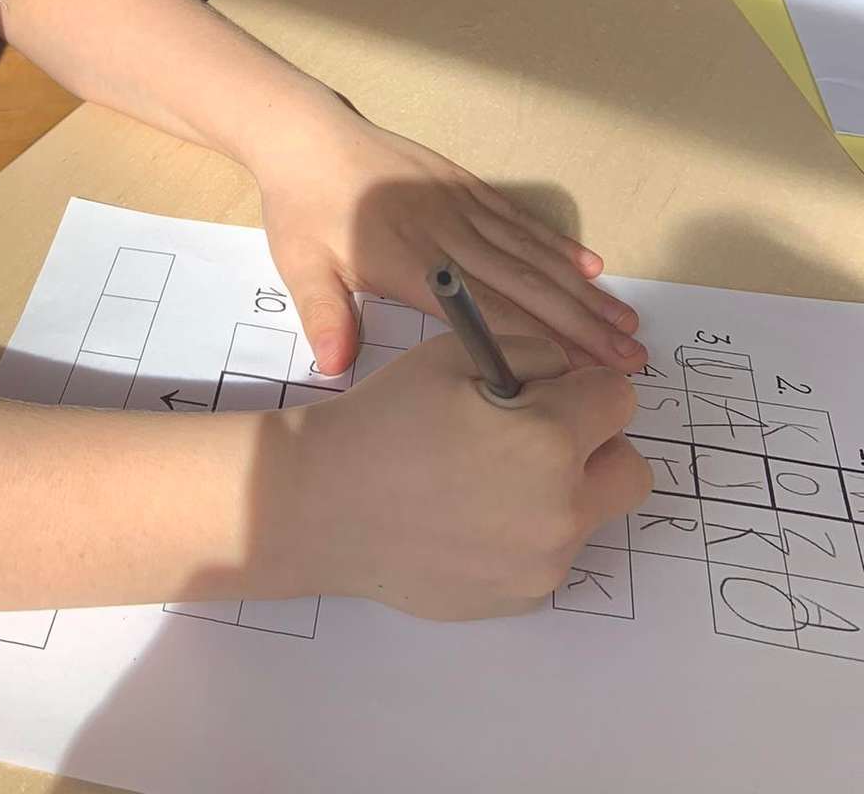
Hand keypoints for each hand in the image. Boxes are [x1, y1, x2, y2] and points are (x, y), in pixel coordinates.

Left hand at [254, 102, 647, 376]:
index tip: (584, 376)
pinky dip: (557, 244)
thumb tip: (335, 368)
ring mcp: (460, 205)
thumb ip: (324, 314)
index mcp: (410, 263)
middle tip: (632, 359)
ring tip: (627, 322)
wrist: (306, 134)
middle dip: (583, 326)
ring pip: (532, 255)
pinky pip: (518, 220)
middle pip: (527, 286)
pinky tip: (591, 266)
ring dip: (582, 291)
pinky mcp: (463, 185)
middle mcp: (447, 234)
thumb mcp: (298, 263)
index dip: (540, 345)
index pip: (489, 313)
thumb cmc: (301, 207)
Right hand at [287, 333, 649, 618]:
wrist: (324, 504)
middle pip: (631, 470)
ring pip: (590, 515)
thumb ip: (531, 354)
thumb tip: (569, 377)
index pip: (619, 400)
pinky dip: (528, 533)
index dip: (582, 387)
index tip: (546, 390)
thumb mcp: (454, 355)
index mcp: (549, 439)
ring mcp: (544, 563)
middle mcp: (562, 509)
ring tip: (487, 477)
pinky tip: (468, 518)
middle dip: (596, 445)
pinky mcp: (522, 599)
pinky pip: (551, 555)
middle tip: (537, 434)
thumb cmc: (385, 419)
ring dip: (562, 491)